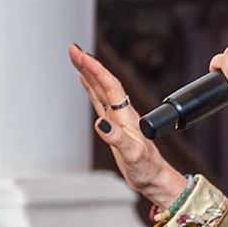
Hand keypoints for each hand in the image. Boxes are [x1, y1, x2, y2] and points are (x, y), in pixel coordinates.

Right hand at [69, 44, 186, 209]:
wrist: (153, 178)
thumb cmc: (147, 168)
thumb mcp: (132, 154)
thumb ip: (117, 138)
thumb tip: (100, 123)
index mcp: (126, 116)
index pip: (110, 86)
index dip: (96, 69)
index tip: (82, 55)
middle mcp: (122, 113)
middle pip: (104, 82)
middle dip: (88, 64)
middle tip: (73, 48)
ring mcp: (117, 118)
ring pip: (100, 89)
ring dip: (88, 72)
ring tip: (76, 57)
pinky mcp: (113, 126)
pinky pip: (99, 101)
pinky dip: (91, 89)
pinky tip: (85, 81)